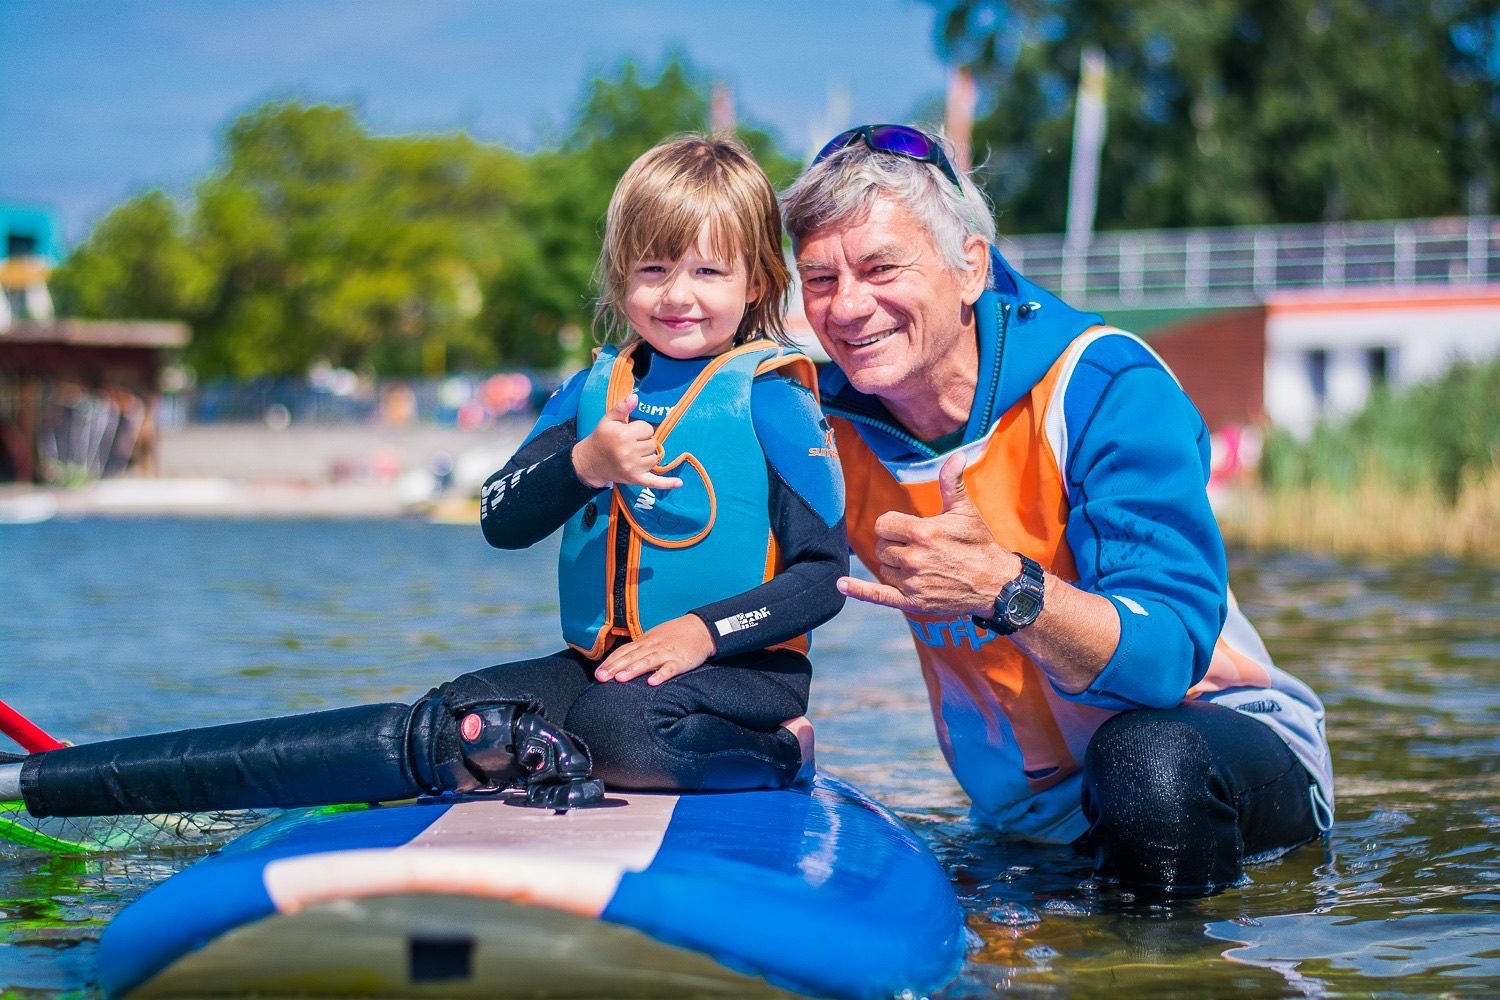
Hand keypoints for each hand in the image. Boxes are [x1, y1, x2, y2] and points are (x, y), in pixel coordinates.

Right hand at [572, 394, 683, 490]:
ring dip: (648, 455)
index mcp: (623, 435)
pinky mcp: (635, 479)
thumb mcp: (609, 420)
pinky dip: (667, 483)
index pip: (648, 429)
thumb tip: (636, 397)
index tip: (630, 432)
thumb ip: (622, 407)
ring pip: (654, 458)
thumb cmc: (601, 437)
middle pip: (652, 444)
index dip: (641, 429)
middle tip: (631, 444)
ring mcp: (632, 467)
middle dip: (644, 442)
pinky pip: (654, 482)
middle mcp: (628, 452)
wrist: (590, 461)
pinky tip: (679, 483)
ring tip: (635, 454)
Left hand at [594, 615, 715, 686]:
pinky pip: (670, 668)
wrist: (700, 629)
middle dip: (615, 667)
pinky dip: (661, 675)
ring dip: (633, 670)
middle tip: (601, 677)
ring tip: (620, 679)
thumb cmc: (675, 635)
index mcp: (645, 641)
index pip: (624, 651)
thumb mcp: (654, 638)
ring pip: (647, 661)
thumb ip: (639, 649)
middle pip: (631, 657)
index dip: (610, 662)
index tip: (598, 673)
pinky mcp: (681, 661)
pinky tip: (652, 683)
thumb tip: (621, 662)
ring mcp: (666, 653)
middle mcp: (653, 646)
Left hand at [838, 453, 1017, 615]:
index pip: (883, 524)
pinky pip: (877, 596)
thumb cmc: (979, 544)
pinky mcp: (913, 602)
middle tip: (919, 549)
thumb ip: (952, 483)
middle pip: (882, 547)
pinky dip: (858, 590)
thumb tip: (956, 454)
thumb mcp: (965, 511)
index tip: (908, 529)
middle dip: (895, 545)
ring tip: (921, 565)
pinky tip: (841, 585)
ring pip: (883, 568)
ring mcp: (913, 582)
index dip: (893, 526)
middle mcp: (915, 558)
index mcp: (923, 532)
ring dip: (894, 566)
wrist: (995, 584)